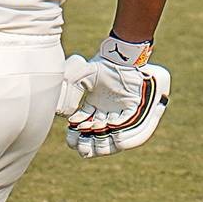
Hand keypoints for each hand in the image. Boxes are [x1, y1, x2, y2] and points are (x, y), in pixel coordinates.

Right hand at [62, 35, 170, 157]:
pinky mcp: (139, 111)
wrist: (123, 55)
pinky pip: (131, 128)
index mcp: (96, 106)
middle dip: (88, 145)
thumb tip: (63, 115)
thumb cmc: (103, 64)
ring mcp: (124, 114)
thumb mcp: (81, 77)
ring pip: (114, 139)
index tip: (71, 136)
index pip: (85, 129)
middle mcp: (110, 113)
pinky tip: (109, 125)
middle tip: (81, 143)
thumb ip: (69, 91)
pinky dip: (120, 131)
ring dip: (103, 143)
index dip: (77, 137)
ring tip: (94, 135)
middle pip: (99, 139)